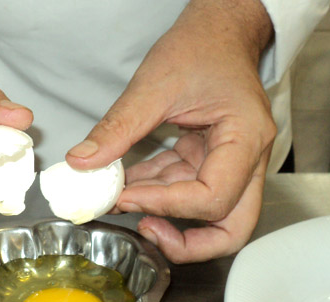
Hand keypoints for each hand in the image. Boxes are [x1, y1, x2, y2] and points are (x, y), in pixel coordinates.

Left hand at [66, 0, 274, 262]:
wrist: (218, 31)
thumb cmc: (201, 47)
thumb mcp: (155, 85)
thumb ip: (118, 127)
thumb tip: (82, 162)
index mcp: (245, 139)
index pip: (213, 197)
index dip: (166, 205)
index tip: (127, 198)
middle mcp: (246, 159)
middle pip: (231, 228)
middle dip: (189, 243)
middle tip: (146, 231)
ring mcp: (230, 163)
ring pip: (207, 216)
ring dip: (163, 216)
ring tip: (120, 203)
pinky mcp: (210, 160)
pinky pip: (185, 189)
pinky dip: (155, 192)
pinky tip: (124, 185)